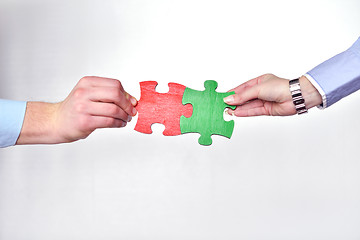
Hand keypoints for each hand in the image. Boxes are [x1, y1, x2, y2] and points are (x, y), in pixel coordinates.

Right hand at [16, 76, 136, 144]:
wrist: (56, 122)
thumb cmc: (76, 109)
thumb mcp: (89, 95)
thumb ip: (109, 95)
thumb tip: (132, 100)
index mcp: (87, 82)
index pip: (114, 84)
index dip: (127, 94)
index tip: (132, 102)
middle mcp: (84, 93)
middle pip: (115, 94)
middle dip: (127, 104)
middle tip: (131, 111)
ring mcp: (83, 107)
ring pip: (114, 109)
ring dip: (124, 115)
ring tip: (126, 119)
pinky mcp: (85, 122)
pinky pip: (109, 121)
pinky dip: (119, 123)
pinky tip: (120, 124)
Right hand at [223, 74, 322, 116]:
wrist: (295, 97)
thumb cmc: (281, 87)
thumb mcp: (258, 89)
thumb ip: (243, 95)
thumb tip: (230, 99)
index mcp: (260, 81)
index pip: (242, 88)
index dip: (233, 93)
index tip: (223, 97)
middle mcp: (262, 91)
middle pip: (244, 97)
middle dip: (234, 101)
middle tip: (223, 105)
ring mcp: (264, 100)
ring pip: (248, 105)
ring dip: (238, 108)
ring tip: (227, 111)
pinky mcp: (267, 110)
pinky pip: (253, 111)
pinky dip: (244, 112)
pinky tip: (236, 113)